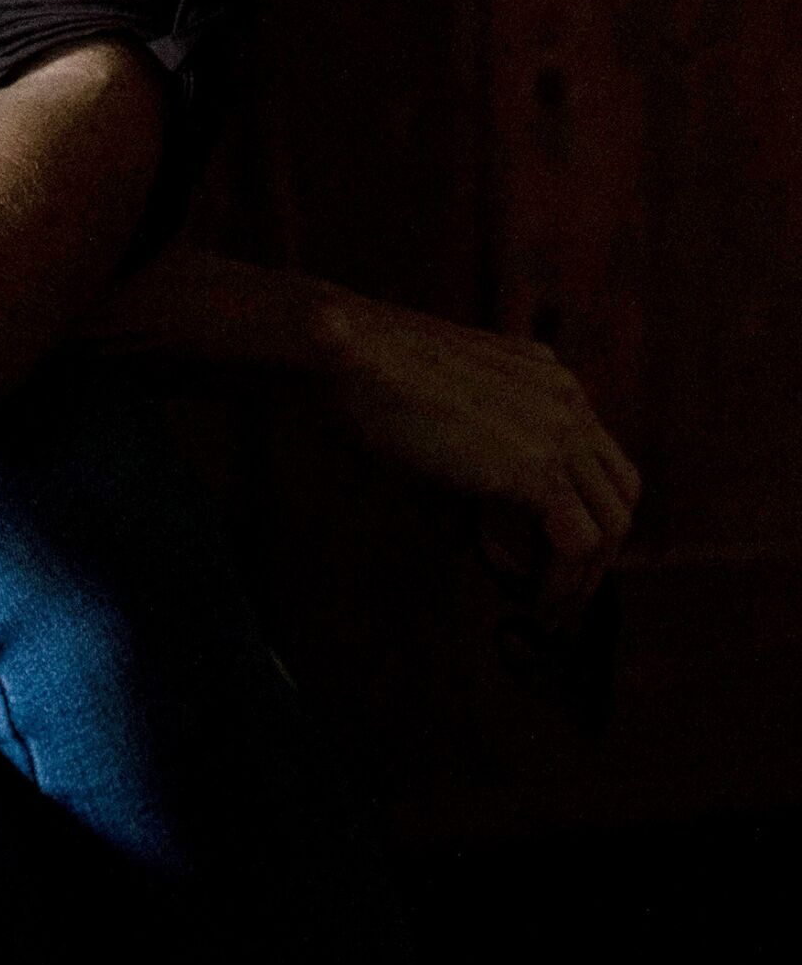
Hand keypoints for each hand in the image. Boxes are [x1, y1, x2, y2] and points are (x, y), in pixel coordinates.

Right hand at [310, 291, 641, 624]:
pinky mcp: (535, 466)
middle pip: (619, 491)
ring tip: (545, 609)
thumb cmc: (367, 383)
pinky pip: (578, 542)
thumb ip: (457, 479)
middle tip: (556, 594)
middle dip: (596, 554)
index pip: (595, 456)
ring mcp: (557, 428)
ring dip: (583, 576)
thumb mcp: (428, 424)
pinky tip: (529, 600)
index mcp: (544, 377)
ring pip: (613, 522)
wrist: (345, 355)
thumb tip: (461, 542)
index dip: (579, 514)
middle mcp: (562, 396)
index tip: (546, 558)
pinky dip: (559, 581)